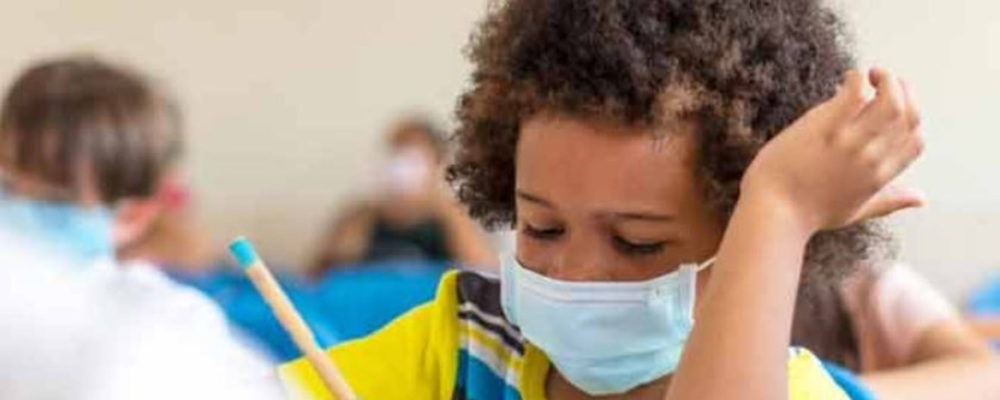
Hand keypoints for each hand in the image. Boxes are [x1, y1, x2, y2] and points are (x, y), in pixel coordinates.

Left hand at [741, 68, 924, 232]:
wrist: (773, 214)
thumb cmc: (807, 212)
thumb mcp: (857, 211)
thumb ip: (890, 201)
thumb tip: (921, 199)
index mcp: (880, 176)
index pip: (916, 141)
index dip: (911, 118)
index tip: (895, 105)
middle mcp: (872, 158)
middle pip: (908, 115)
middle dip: (904, 91)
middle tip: (884, 81)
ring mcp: (850, 143)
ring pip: (891, 101)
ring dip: (887, 80)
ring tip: (871, 75)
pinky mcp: (826, 129)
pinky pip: (854, 93)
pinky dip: (858, 78)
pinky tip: (849, 77)